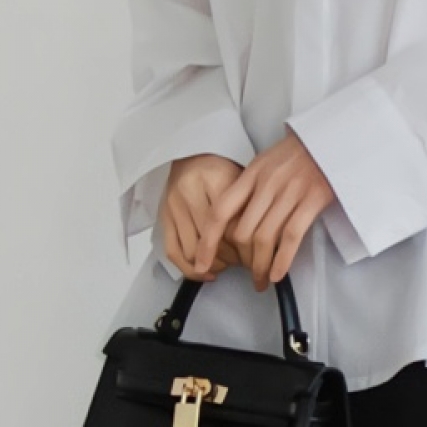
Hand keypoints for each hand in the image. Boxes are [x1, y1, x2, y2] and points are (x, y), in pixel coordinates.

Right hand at [158, 154, 247, 280]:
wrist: (192, 153)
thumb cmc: (222, 168)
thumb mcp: (242, 178)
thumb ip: (249, 206)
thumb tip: (263, 244)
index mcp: (216, 179)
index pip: (233, 225)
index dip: (247, 246)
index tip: (258, 254)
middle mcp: (191, 192)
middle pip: (214, 240)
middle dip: (233, 258)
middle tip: (247, 263)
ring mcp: (174, 206)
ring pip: (193, 250)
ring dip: (213, 265)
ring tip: (228, 265)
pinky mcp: (163, 217)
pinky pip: (172, 251)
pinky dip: (187, 268)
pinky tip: (204, 272)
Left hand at [193, 126, 336, 290]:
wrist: (332, 137)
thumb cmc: (298, 152)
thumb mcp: (266, 162)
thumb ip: (249, 188)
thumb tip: (233, 222)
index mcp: (252, 174)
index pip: (220, 211)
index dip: (208, 241)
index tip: (201, 262)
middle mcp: (267, 183)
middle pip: (243, 232)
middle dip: (242, 260)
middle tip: (246, 273)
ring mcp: (291, 191)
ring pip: (265, 238)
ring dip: (260, 266)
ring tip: (261, 280)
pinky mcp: (313, 199)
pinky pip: (291, 236)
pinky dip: (282, 260)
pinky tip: (277, 274)